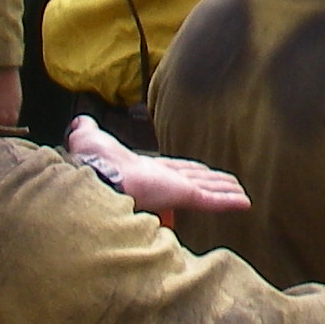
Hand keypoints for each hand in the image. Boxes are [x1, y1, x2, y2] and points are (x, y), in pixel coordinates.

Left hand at [65, 116, 250, 226]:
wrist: (100, 175)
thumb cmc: (95, 161)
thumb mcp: (90, 138)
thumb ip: (87, 130)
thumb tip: (80, 121)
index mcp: (148, 170)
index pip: (176, 170)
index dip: (191, 171)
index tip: (203, 172)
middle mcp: (165, 181)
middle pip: (196, 180)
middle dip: (213, 182)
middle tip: (230, 184)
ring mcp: (176, 189)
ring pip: (207, 188)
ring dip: (225, 190)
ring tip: (242, 194)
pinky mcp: (183, 195)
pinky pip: (210, 199)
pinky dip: (228, 200)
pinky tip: (244, 202)